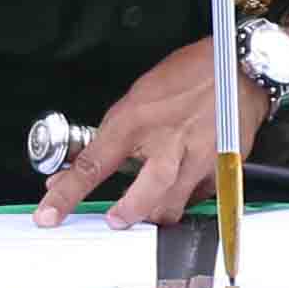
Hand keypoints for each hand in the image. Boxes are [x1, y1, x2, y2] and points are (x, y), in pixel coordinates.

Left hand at [42, 40, 238, 229]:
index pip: (93, 165)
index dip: (66, 194)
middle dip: (127, 213)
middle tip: (115, 219)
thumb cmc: (188, 77)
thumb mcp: (138, 97)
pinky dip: (184, 200)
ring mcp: (199, 158)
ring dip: (154, 214)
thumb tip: (83, 164)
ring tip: (145, 210)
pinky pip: (198, 199)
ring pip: (172, 206)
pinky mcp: (222, 169)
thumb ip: (111, 134)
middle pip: (144, 195)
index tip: (48, 214)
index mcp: (136, 121)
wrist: (240, 68)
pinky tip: (179, 189)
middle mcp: (168, 142)